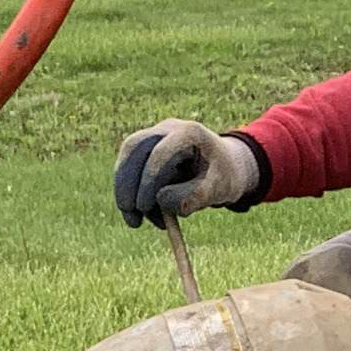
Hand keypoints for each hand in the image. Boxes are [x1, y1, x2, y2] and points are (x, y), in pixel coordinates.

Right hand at [113, 118, 261, 225]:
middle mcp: (169, 128)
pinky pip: (127, 167)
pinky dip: (128, 192)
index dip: (148, 179)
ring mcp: (155, 135)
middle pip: (135, 147)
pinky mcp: (146, 148)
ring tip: (137, 222)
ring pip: (127, 158)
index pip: (161, 152)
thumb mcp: (218, 190)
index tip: (144, 207)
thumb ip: (194, 196)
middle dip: (127, 184)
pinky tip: (141, 214)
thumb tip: (161, 201)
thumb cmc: (223, 177)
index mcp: (190, 133)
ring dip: (125, 191)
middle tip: (130, 217)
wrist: (225, 167)